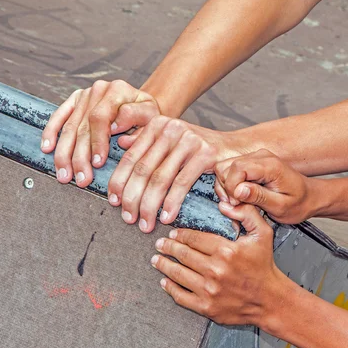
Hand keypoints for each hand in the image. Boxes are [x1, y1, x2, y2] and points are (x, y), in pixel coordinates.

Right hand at [40, 80, 159, 185]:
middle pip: (82, 126)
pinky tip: (47, 148)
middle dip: (79, 156)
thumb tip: (118, 137)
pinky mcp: (75, 100)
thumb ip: (138, 124)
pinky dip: (51, 133)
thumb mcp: (152, 117)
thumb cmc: (148, 115)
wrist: (143, 104)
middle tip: (80, 179)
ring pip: (69, 127)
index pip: (101, 119)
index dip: (97, 142)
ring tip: (64, 175)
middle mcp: (99, 90)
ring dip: (64, 153)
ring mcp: (85, 95)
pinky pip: (59, 116)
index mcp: (118, 91)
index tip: (97, 163)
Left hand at [108, 116, 237, 232]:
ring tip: (145, 223)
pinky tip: (166, 217)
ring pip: (160, 179)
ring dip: (150, 205)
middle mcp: (170, 129)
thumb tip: (121, 142)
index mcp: (157, 124)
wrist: (234, 146)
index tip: (114, 202)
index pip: (131, 157)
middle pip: (142, 170)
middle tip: (128, 219)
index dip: (119, 181)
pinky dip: (171, 203)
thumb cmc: (197, 147)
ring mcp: (188, 140)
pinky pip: (181, 183)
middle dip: (132, 198)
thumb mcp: (169, 139)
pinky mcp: (205, 154)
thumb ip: (145, 140)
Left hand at [151, 202, 289, 326]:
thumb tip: (224, 203)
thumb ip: (247, 213)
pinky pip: (181, 296)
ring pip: (178, 274)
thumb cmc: (264, 267)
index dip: (179, 234)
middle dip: (168, 247)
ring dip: (164, 265)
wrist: (270, 300)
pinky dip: (170, 288)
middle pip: (183, 254)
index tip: (172, 233)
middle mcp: (215, 270)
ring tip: (156, 260)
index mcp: (226, 251)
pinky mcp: (207, 307)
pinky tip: (164, 281)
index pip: (194, 238)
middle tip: (160, 244)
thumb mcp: (263, 233)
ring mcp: (209, 290)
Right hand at [214, 149, 318, 223]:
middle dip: (226, 187)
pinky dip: (229, 183)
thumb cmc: (298, 204)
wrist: (309, 197)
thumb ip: (259, 197)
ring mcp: (255, 157)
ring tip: (238, 201)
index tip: (237, 203)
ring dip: (225, 186)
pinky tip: (239, 195)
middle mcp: (261, 156)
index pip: (237, 168)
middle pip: (226, 166)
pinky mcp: (251, 162)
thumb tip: (238, 190)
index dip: (231, 187)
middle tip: (237, 204)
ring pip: (224, 167)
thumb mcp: (281, 207)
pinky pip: (229, 169)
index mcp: (271, 166)